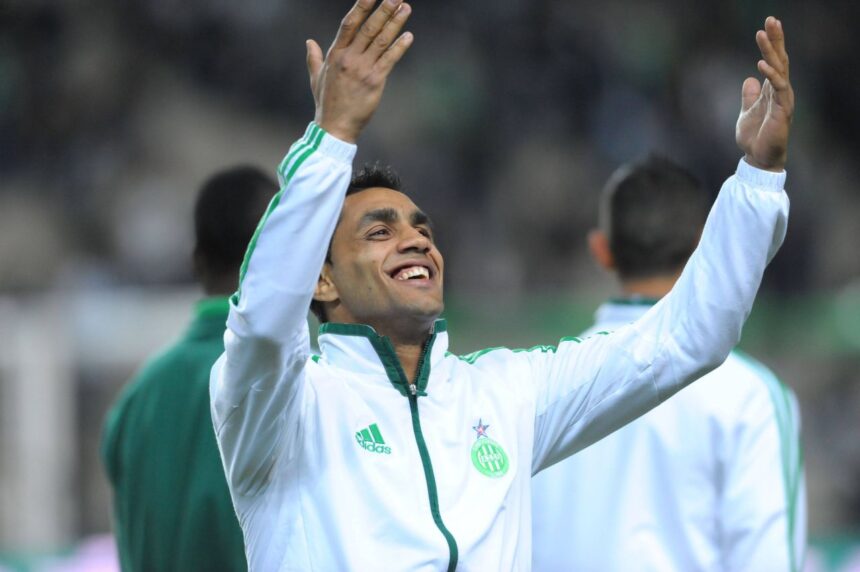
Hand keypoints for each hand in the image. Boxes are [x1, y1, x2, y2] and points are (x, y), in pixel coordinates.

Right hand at [306, 0, 412, 142]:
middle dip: (383, 9)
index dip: (360, 7)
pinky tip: (408, 36)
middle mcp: (348, 58)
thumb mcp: (316, 78)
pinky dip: (399, 47)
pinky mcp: (375, 82)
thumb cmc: (326, 103)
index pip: (349, 23)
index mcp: (335, 54)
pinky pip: (390, 60)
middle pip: (368, 28)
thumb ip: (314, 58)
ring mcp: (362, 69)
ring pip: (381, 41)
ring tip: (406, 7)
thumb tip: (309, 42)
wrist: (334, 127)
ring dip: (395, 23)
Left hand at [736, 17, 793, 171]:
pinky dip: (771, 75)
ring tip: (763, 34)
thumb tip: (749, 79)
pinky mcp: (783, 110)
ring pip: (780, 69)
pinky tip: (761, 63)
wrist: (758, 159)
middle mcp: (780, 91)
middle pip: (780, 59)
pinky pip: (779, 88)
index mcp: (772, 90)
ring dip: (771, 51)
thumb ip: (749, 96)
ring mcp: (783, 99)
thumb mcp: (746, 112)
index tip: (766, 25)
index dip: (771, 44)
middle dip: (776, 39)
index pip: (773, 61)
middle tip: (771, 19)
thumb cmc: (754, 138)